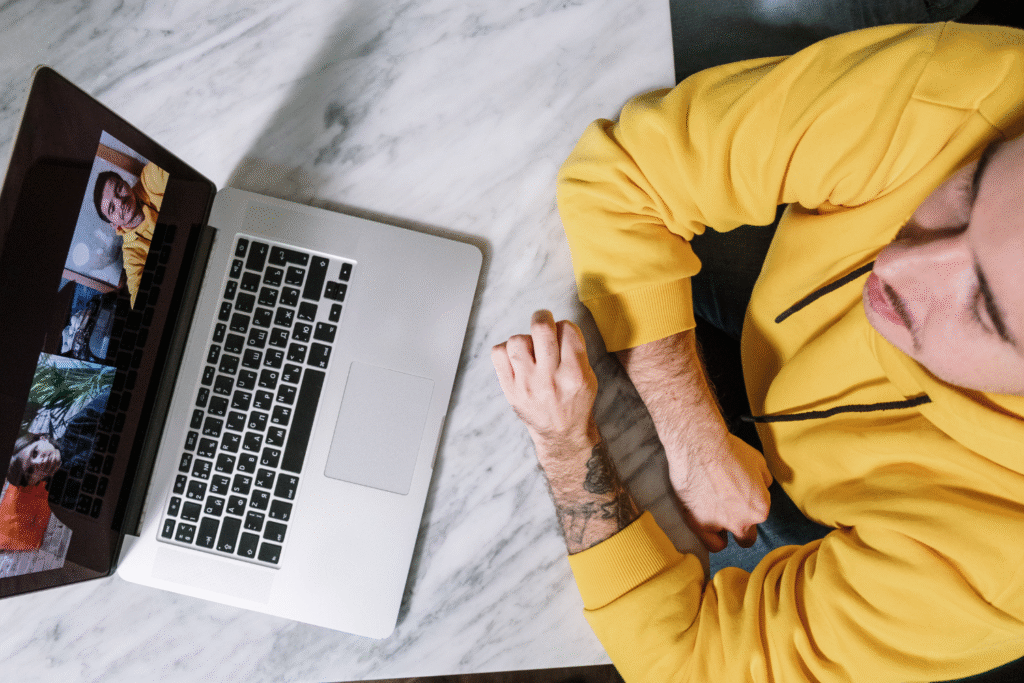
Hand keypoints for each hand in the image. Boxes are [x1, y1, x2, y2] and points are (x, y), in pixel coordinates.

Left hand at [491, 310, 598, 458]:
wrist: (560, 433)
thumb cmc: (574, 401)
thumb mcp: (589, 377)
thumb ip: (575, 351)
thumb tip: (555, 325)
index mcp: (574, 374)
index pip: (567, 329)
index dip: (564, 325)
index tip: (562, 332)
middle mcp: (550, 378)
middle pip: (541, 329)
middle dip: (542, 317)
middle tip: (543, 321)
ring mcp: (527, 384)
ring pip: (517, 340)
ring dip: (525, 339)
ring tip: (531, 349)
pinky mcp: (510, 389)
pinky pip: (498, 354)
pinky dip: (506, 350)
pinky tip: (517, 359)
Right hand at [669, 433, 771, 551]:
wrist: (699, 446)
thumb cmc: (728, 450)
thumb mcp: (758, 461)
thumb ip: (763, 480)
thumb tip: (762, 486)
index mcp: (760, 508)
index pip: (759, 516)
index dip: (749, 507)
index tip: (740, 499)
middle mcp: (743, 521)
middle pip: (747, 536)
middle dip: (740, 525)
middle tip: (729, 509)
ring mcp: (720, 525)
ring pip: (726, 541)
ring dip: (723, 530)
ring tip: (714, 513)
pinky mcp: (699, 524)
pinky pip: (711, 543)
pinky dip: (711, 537)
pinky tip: (707, 525)